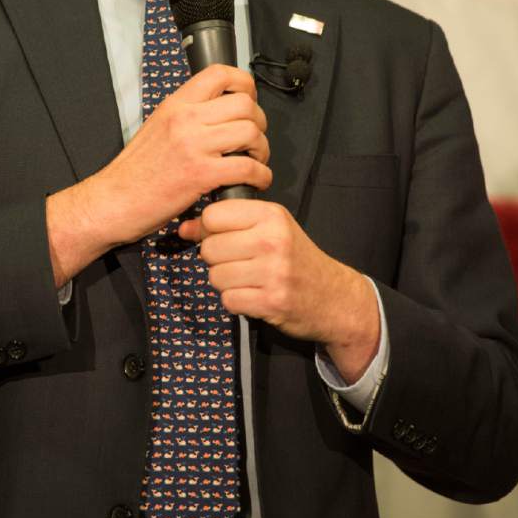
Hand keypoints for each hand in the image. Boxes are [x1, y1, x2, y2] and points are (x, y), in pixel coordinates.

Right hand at [45, 65, 271, 283]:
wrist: (112, 200)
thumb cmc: (134, 171)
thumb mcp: (158, 126)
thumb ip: (187, 115)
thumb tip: (218, 111)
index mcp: (175, 103)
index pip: (220, 73)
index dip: (245, 84)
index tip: (249, 99)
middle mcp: (185, 118)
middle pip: (244, 103)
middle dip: (259, 122)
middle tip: (253, 140)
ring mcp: (193, 145)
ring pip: (250, 132)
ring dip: (261, 150)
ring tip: (254, 161)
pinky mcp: (200, 175)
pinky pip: (247, 167)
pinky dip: (260, 176)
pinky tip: (254, 181)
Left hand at [179, 200, 379, 383]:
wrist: (334, 296)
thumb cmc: (296, 258)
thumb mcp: (270, 228)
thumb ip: (229, 223)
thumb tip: (184, 228)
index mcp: (271, 215)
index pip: (213, 215)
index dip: (209, 229)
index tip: (221, 237)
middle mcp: (272, 240)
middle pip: (209, 248)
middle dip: (216, 260)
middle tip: (238, 263)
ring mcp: (273, 272)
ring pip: (215, 276)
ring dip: (225, 283)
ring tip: (247, 279)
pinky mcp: (271, 302)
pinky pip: (228, 300)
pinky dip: (236, 302)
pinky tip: (253, 296)